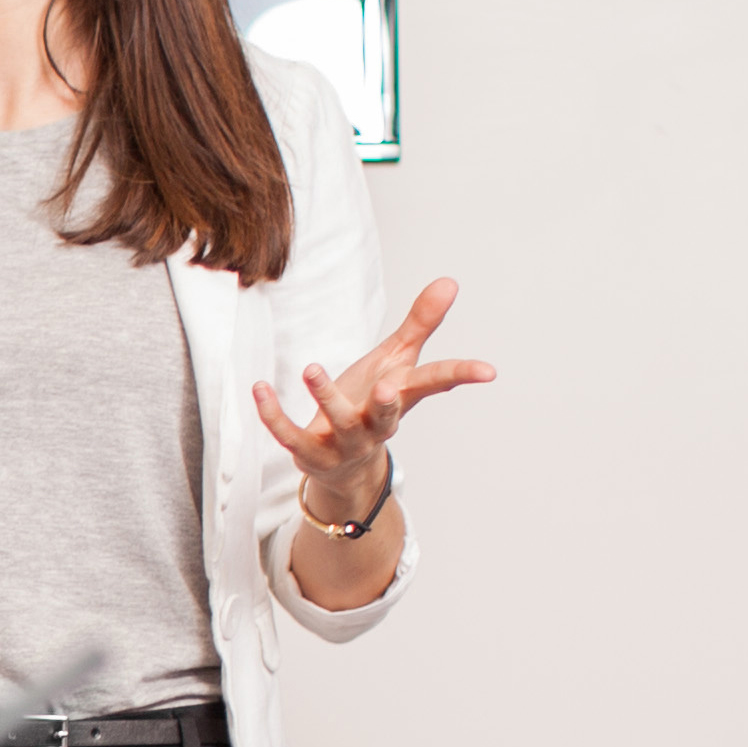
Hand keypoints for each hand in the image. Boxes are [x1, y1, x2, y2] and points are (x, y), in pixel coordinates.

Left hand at [251, 278, 492, 525]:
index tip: (489, 372)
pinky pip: (289, 435)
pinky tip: (259, 389)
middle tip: (386, 387)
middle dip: (386, 404)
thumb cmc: (372, 402)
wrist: (344, 465)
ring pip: (338, 423)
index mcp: (400, 398)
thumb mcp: (396, 362)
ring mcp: (344, 443)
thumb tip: (450, 281)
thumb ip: (420, 324)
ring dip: (325, 397)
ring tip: (310, 368)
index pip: (434, 384)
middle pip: (385, 416)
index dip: (461, 375)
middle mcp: (376, 424)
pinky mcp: (309, 452)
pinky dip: (273, 415)